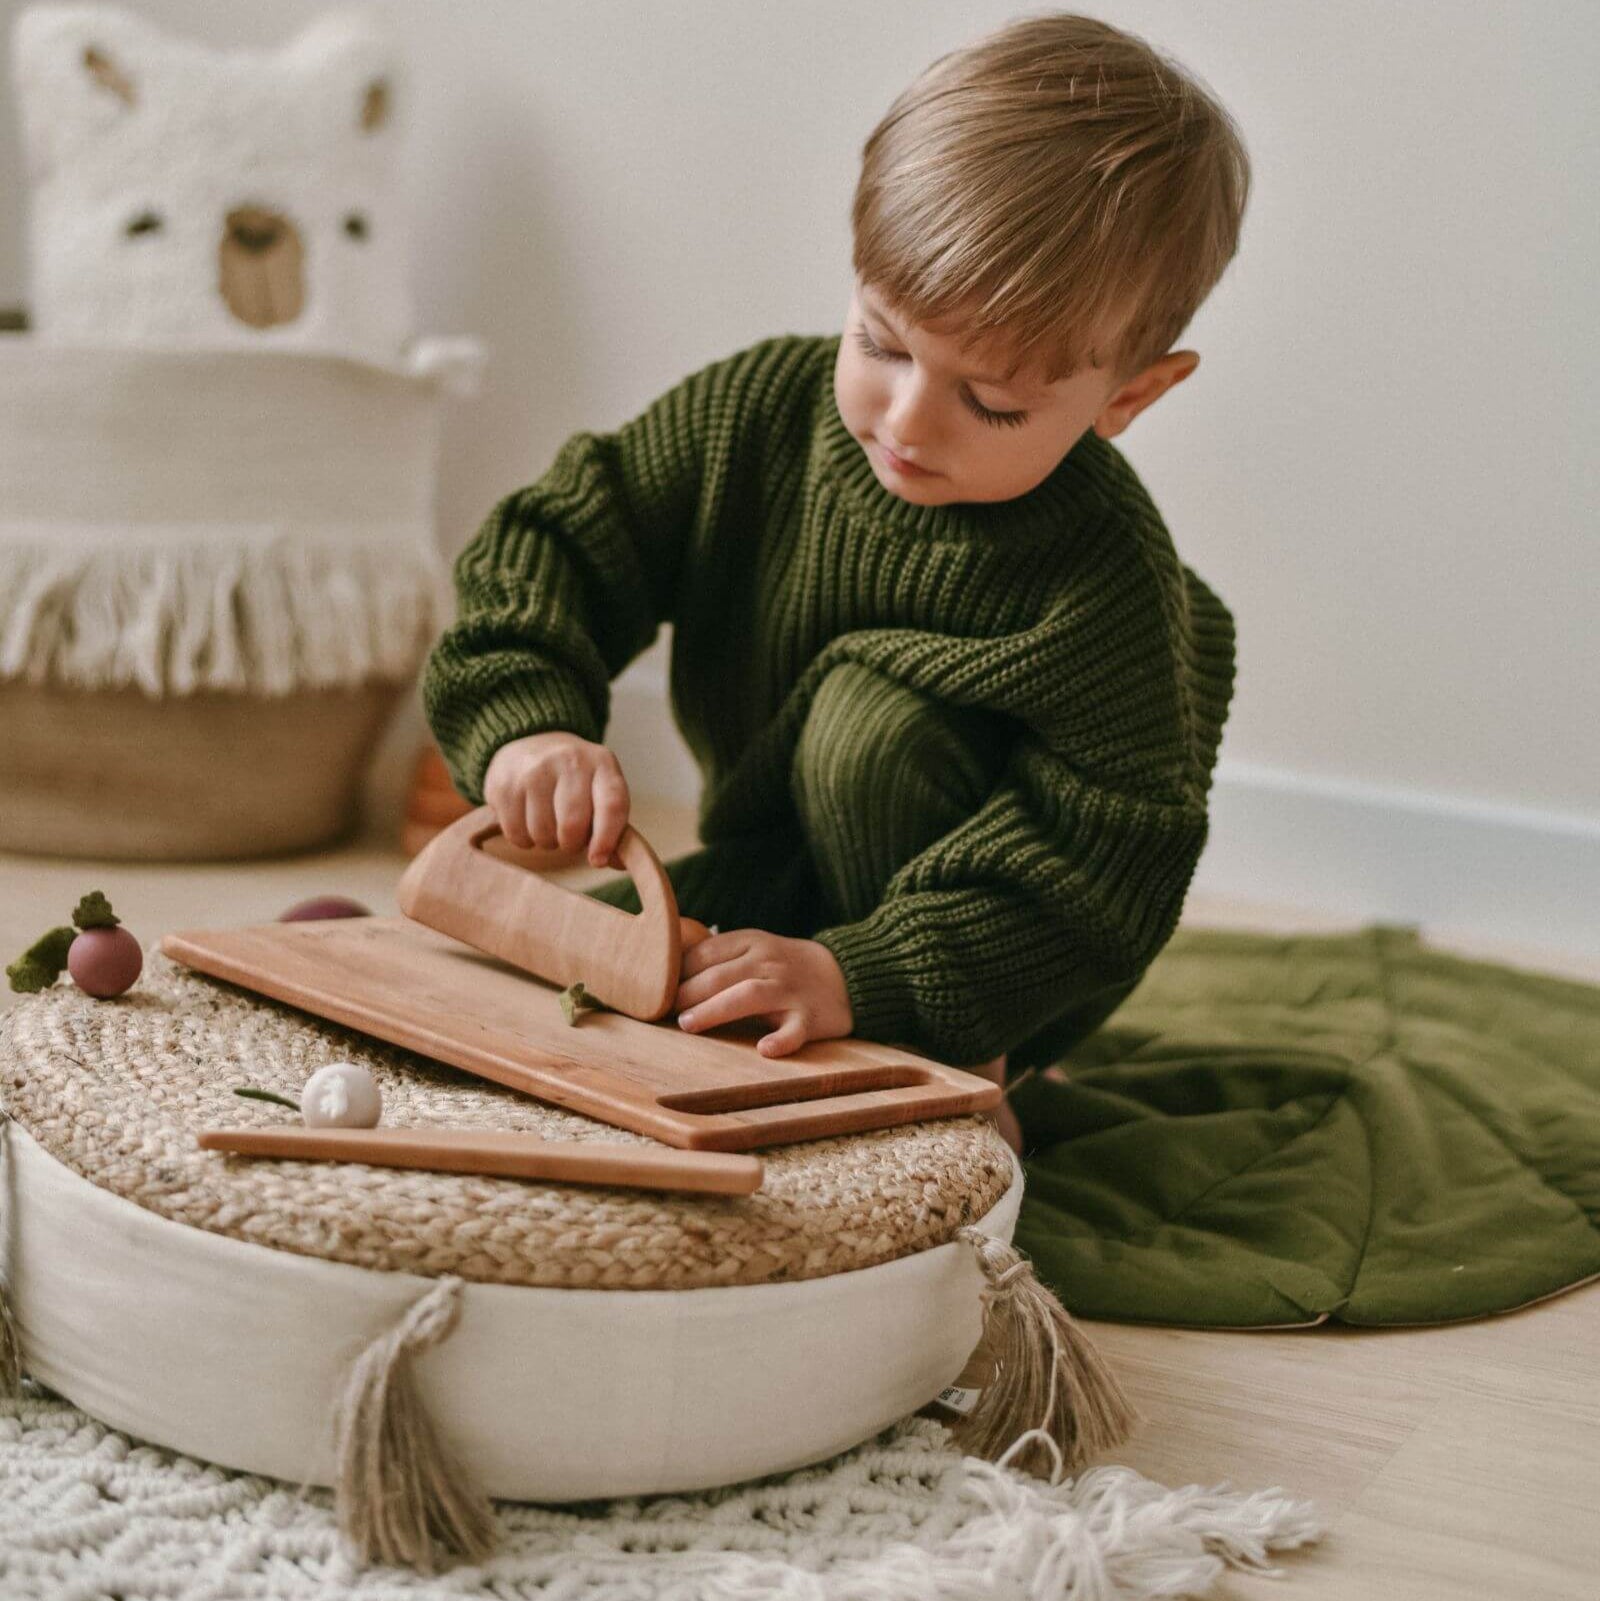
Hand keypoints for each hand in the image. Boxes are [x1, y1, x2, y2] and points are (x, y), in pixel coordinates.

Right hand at [483, 732, 629, 866]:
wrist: (532, 744)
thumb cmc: (576, 782)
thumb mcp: (602, 792)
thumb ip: (616, 829)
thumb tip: (619, 864)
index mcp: (603, 763)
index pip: (612, 805)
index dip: (607, 839)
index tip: (597, 861)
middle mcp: (570, 760)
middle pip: (573, 824)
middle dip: (571, 843)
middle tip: (569, 838)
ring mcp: (534, 769)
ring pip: (543, 833)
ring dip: (547, 842)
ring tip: (549, 825)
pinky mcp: (505, 783)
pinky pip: (516, 833)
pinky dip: (524, 840)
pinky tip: (528, 823)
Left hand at [676, 930, 853, 1057]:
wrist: (844, 975)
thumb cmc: (784, 967)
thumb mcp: (752, 948)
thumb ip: (716, 957)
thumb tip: (664, 973)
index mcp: (751, 942)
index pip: (705, 953)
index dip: (677, 972)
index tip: (655, 992)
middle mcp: (768, 963)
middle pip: (720, 975)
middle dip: (687, 993)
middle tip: (663, 1012)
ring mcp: (789, 990)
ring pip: (749, 996)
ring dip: (715, 1010)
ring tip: (689, 1024)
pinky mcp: (809, 1018)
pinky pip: (795, 1030)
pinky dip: (781, 1040)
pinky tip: (764, 1050)